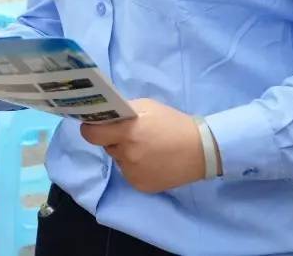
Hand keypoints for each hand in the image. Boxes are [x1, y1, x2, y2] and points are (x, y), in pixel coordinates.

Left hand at [79, 98, 209, 193]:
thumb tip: (104, 115)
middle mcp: (127, 155)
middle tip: (133, 134)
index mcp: (128, 132)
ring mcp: (133, 173)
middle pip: (107, 146)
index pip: (91, 134)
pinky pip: (129, 173)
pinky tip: (153, 160)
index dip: (91, 128)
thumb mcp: (148, 107)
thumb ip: (123, 111)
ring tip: (148, 148)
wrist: (201, 150)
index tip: (97, 125)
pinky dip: (136, 167)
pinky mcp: (141, 186)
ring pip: (119, 160)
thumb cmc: (173, 123)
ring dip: (126, 154)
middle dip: (115, 139)